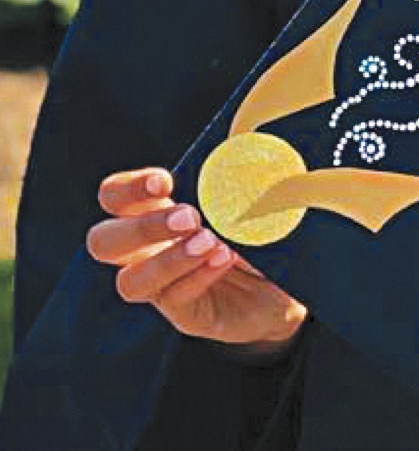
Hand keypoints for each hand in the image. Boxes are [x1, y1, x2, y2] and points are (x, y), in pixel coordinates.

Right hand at [85, 168, 307, 356]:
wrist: (285, 288)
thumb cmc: (260, 237)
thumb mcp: (253, 200)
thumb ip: (238, 167)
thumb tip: (237, 136)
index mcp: (153, 213)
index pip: (114, 196)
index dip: (128, 188)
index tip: (164, 182)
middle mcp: (146, 252)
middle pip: (102, 241)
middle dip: (142, 227)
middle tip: (189, 217)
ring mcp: (162, 287)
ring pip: (130, 281)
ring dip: (168, 260)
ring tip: (211, 242)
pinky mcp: (186, 314)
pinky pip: (176, 299)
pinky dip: (200, 276)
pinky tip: (226, 258)